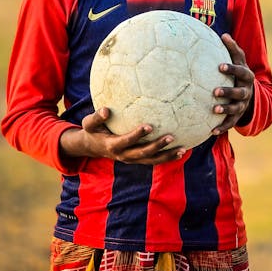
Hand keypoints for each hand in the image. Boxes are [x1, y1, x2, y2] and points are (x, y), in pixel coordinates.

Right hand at [62, 107, 185, 164]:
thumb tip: (106, 110)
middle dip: (157, 147)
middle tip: (171, 137)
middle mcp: (124, 155)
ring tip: (182, 149)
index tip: (149, 126)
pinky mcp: (138, 160)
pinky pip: (154, 160)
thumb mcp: (89, 124)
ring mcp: (132, 159)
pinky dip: (168, 157)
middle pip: (143, 153)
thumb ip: (96, 117)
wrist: (93, 147)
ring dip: (167, 156)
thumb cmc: (93, 131)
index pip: (126, 141)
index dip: (137, 135)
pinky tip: (182, 150)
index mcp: (112, 146)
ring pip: (152, 160)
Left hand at [211, 33, 254, 133]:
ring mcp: (243, 105)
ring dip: (225, 110)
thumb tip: (223, 34)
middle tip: (215, 91)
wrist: (251, 94)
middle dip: (228, 92)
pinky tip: (211, 131)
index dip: (232, 69)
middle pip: (240, 93)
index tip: (220, 67)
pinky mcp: (238, 116)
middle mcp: (246, 91)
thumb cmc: (239, 73)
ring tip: (213, 110)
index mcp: (246, 76)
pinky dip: (222, 127)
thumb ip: (232, 49)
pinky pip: (230, 123)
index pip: (241, 72)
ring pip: (236, 108)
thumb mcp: (239, 60)